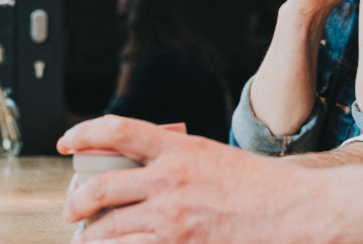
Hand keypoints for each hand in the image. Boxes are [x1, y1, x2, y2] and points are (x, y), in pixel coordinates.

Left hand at [58, 116, 337, 242]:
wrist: (297, 213)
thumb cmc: (260, 186)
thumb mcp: (212, 157)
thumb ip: (174, 158)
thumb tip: (138, 167)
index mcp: (178, 149)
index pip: (115, 130)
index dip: (82, 133)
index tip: (65, 143)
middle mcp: (169, 181)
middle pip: (100, 188)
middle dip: (76, 203)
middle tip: (71, 210)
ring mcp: (173, 220)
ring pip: (109, 230)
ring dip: (92, 236)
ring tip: (89, 238)